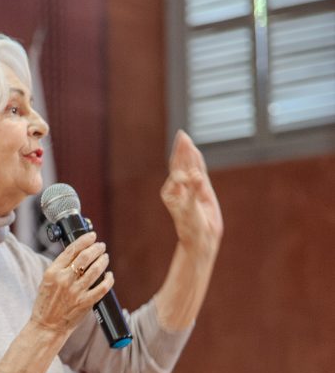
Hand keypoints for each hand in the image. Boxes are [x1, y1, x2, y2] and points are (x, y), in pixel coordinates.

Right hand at [30, 232, 112, 335]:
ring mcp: (75, 292)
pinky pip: (102, 288)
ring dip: (103, 261)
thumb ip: (60, 268)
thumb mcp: (47, 281)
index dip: (84, 240)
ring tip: (105, 257)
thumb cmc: (46, 304)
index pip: (72, 250)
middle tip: (101, 246)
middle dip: (96, 248)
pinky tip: (110, 275)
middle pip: (85, 257)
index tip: (92, 236)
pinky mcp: (85, 303)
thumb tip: (77, 255)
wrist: (46, 326)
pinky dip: (108, 280)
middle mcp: (64, 280)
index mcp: (53, 272)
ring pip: (95, 270)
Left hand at [160, 131, 223, 257]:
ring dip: (188, 153)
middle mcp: (179, 188)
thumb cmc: (192, 227)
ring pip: (189, 166)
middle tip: (181, 134)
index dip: (181, 159)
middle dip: (181, 149)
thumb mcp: (191, 210)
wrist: (201, 238)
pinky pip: (199, 171)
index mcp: (171, 192)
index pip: (176, 171)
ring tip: (186, 138)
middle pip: (179, 164)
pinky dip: (198, 161)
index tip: (186, 152)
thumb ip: (193, 192)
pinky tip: (195, 152)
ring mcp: (190, 188)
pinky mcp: (201, 190)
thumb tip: (196, 175)